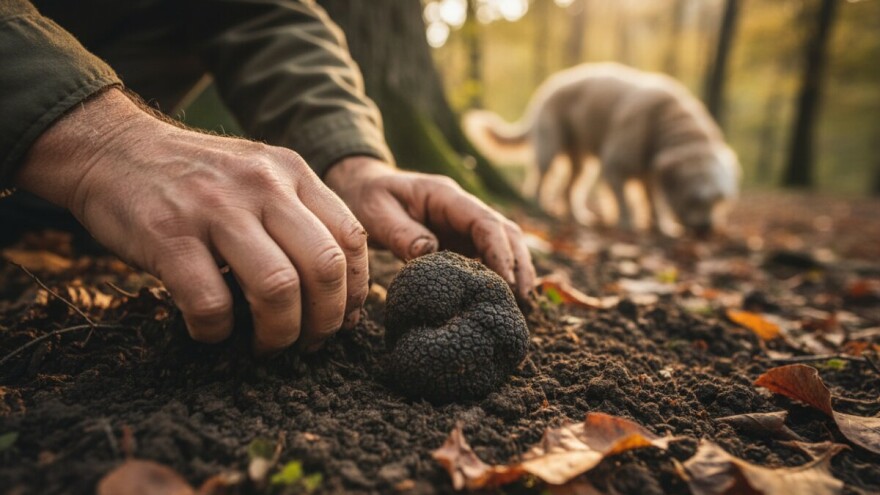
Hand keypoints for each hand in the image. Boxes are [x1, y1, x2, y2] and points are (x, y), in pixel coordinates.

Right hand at [14, 89, 367, 353]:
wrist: (113, 149)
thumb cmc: (197, 178)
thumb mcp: (259, 174)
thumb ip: (301, 215)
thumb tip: (343, 289)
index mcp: (292, 172)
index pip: (351, 238)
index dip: (356, 291)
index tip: (344, 319)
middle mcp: (262, 186)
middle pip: (324, 267)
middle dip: (326, 320)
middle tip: (310, 342)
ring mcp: (215, 208)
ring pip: (278, 288)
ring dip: (280, 334)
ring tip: (267, 346)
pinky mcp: (168, 236)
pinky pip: (211, 303)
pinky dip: (217, 331)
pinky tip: (211, 329)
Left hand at [324, 157, 535, 300]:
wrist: (362, 189)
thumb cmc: (368, 198)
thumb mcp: (377, 213)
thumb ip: (402, 232)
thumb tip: (430, 253)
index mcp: (446, 196)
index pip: (485, 222)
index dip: (500, 252)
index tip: (507, 282)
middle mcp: (461, 209)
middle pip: (505, 232)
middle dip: (519, 264)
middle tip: (525, 300)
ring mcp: (462, 225)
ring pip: (502, 244)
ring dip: (516, 271)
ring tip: (523, 305)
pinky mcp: (457, 241)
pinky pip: (485, 256)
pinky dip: (498, 276)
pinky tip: (503, 300)